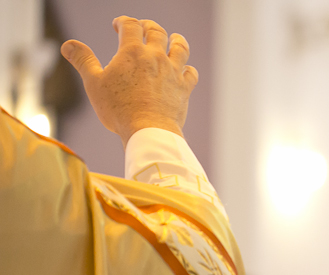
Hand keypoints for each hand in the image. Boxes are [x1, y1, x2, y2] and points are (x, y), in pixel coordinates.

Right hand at [61, 16, 198, 146]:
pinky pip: (191, 73)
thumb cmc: (119, 109)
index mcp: (133, 52)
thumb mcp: (94, 83)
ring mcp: (173, 72)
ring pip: (180, 47)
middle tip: (144, 27)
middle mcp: (156, 57)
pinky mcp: (185, 89)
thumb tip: (68, 45)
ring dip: (177, 40)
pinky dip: (188, 69)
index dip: (123, 21)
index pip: (130, 25)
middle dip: (148, 26)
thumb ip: (83, 60)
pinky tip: (184, 70)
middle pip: (156, 31)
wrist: (149, 131)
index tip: (118, 25)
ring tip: (174, 38)